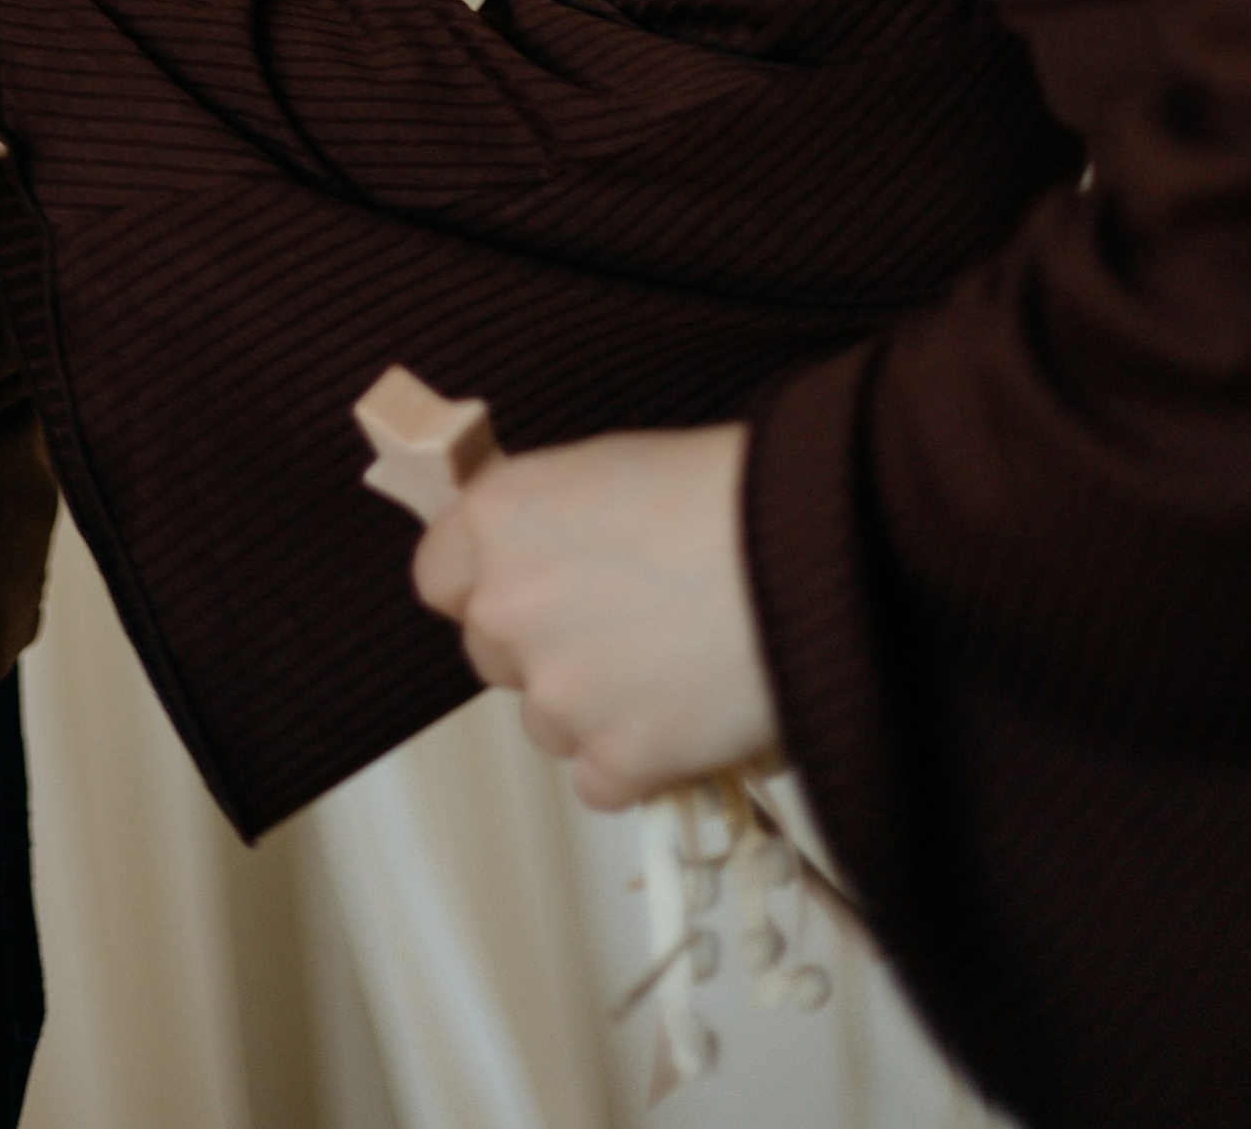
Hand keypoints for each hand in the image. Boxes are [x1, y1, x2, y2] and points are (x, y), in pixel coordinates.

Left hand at [410, 424, 778, 809]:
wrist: (812, 553)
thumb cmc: (724, 490)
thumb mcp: (609, 469)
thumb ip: (548, 522)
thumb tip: (539, 557)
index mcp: (497, 518)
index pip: (438, 576)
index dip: (485, 583)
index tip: (528, 585)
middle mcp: (507, 606)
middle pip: (492, 653)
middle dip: (543, 648)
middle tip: (621, 626)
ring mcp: (558, 691)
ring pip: (547, 723)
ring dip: (594, 708)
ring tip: (674, 666)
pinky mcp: (618, 758)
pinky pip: (601, 781)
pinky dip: (640, 761)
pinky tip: (689, 715)